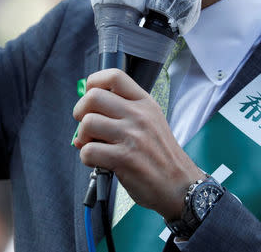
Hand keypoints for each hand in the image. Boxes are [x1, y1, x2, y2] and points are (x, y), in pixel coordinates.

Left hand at [72, 69, 204, 219]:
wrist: (180, 185)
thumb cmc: (162, 156)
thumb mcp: (151, 123)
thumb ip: (123, 112)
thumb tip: (85, 113)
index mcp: (145, 103)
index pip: (114, 76)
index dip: (94, 83)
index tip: (90, 96)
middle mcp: (139, 115)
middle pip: (93, 97)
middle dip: (80, 112)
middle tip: (87, 126)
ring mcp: (132, 136)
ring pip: (87, 123)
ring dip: (83, 137)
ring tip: (94, 145)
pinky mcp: (124, 158)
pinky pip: (88, 151)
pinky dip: (87, 158)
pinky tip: (98, 162)